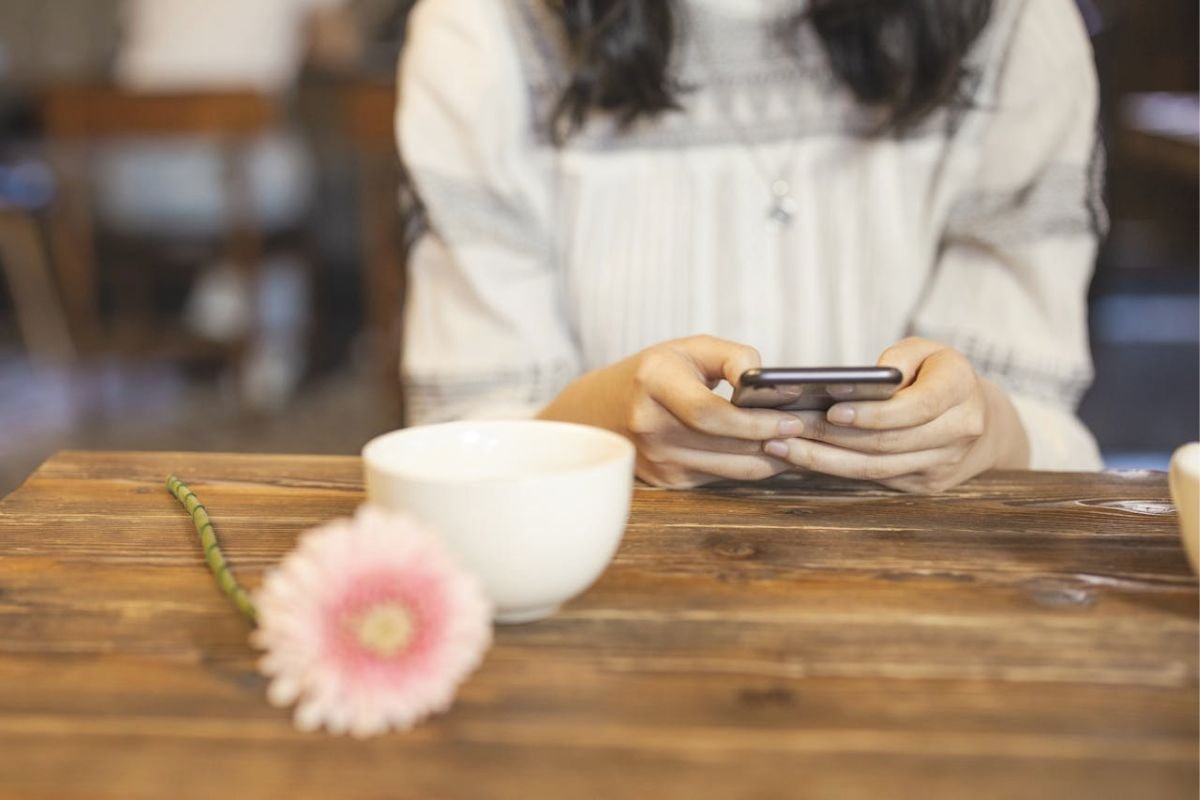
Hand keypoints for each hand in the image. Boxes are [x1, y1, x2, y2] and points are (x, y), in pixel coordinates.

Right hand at [538, 335, 800, 487]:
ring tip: (801, 444)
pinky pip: (721, 479)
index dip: (754, 421)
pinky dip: (750, 468)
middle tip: (810, 431)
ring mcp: (656, 460)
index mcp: (653, 383)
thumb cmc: (656, 372)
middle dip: (773, 441)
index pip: (708, 413)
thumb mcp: (690, 348)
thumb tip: (769, 382)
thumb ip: (734, 356)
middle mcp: (649, 426)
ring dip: (770, 460)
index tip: (792, 419)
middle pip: (725, 445)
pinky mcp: (666, 482)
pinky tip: (773, 455)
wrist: (600, 410)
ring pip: (729, 470)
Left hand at [762, 338, 1029, 492]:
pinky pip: (873, 479)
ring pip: (875, 468)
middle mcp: (958, 433)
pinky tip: (799, 456)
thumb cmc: (939, 374)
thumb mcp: (928, 350)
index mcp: (960, 392)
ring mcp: (942, 465)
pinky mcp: (924, 486)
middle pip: (886, 443)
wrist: (980, 418)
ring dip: (823, 460)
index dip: (871, 412)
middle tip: (786, 425)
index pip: (914, 409)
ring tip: (780, 444)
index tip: (830, 406)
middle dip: (831, 436)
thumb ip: (900, 357)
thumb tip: (860, 382)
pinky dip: (834, 469)